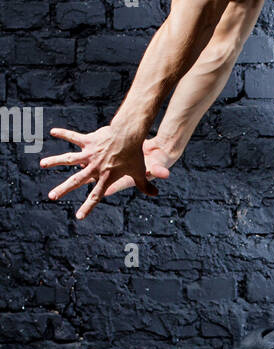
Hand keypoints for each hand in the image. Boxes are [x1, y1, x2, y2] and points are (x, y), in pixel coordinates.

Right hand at [39, 122, 171, 219]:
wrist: (131, 136)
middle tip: (52, 196)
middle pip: (76, 181)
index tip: (79, 217)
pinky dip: (64, 133)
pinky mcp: (89, 141)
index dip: (88, 207)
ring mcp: (90, 155)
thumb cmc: (136, 155)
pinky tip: (52, 131)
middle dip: (63, 189)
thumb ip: (146, 185)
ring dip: (54, 161)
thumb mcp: (141, 172)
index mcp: (105, 178)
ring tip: (42, 164)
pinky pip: (74, 137)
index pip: (96, 196)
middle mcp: (94, 168)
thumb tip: (156, 194)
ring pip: (69, 159)